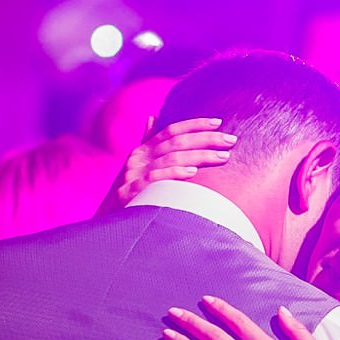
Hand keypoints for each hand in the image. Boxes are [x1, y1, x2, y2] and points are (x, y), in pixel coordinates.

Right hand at [101, 118, 237, 213]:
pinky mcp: (131, 192)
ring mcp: (134, 174)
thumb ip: (147, 142)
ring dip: (200, 156)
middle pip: (176, 142)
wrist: (109, 221)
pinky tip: (193, 172)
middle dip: (206, 139)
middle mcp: (138, 158)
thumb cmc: (130, 195)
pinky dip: (175, 173)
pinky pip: (156, 179)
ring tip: (222, 157)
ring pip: (171, 158)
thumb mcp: (137, 167)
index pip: (171, 130)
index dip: (194, 124)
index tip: (218, 122)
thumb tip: (152, 118)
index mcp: (142, 150)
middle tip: (230, 140)